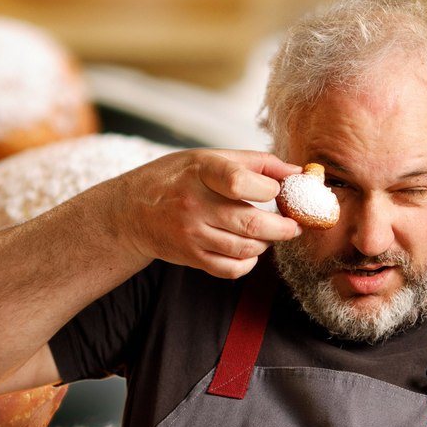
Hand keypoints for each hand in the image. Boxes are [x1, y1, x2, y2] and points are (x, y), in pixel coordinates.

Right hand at [108, 149, 302, 278]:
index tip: (277, 190)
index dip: (270, 189)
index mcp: (201, 171)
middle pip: (251, 223)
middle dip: (283, 227)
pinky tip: (249, 251)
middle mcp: (194, 204)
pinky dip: (248, 263)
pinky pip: (230, 269)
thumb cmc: (175, 179)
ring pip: (246, 248)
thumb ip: (254, 162)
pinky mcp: (190, 256)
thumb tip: (297, 172)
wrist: (130, 212)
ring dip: (267, 244)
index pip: (241, 182)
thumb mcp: (207, 157)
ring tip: (269, 234)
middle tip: (293, 225)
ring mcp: (191, 234)